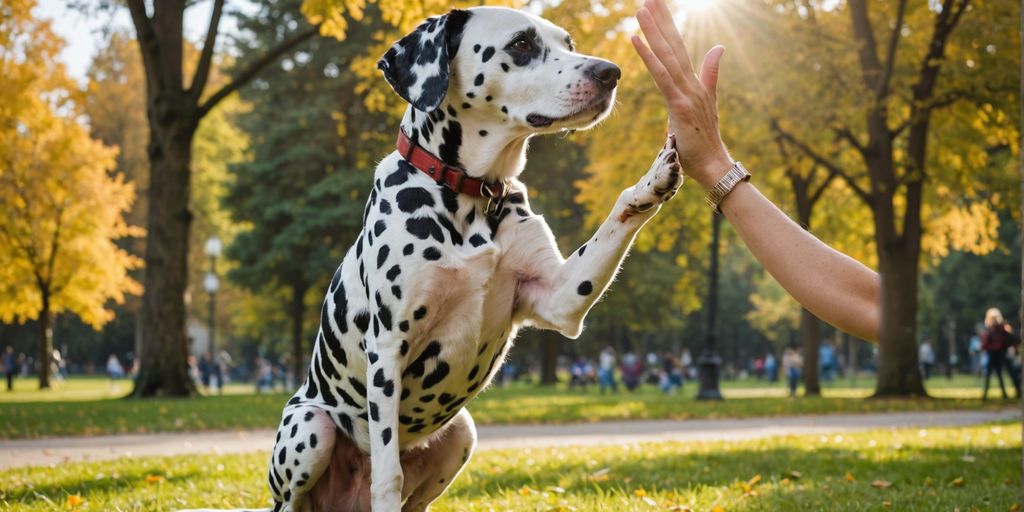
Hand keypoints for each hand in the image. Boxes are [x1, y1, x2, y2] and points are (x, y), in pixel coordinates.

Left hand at [631, 0, 733, 188]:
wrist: (714, 165)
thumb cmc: (705, 140)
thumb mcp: (706, 102)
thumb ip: (711, 73)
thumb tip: (718, 47)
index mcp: (694, 82)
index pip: (678, 46)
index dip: (668, 24)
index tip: (657, 5)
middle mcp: (691, 82)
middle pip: (673, 44)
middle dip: (661, 18)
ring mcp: (686, 92)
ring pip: (667, 55)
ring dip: (653, 30)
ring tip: (641, 8)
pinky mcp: (679, 105)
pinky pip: (661, 77)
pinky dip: (648, 57)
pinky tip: (635, 39)